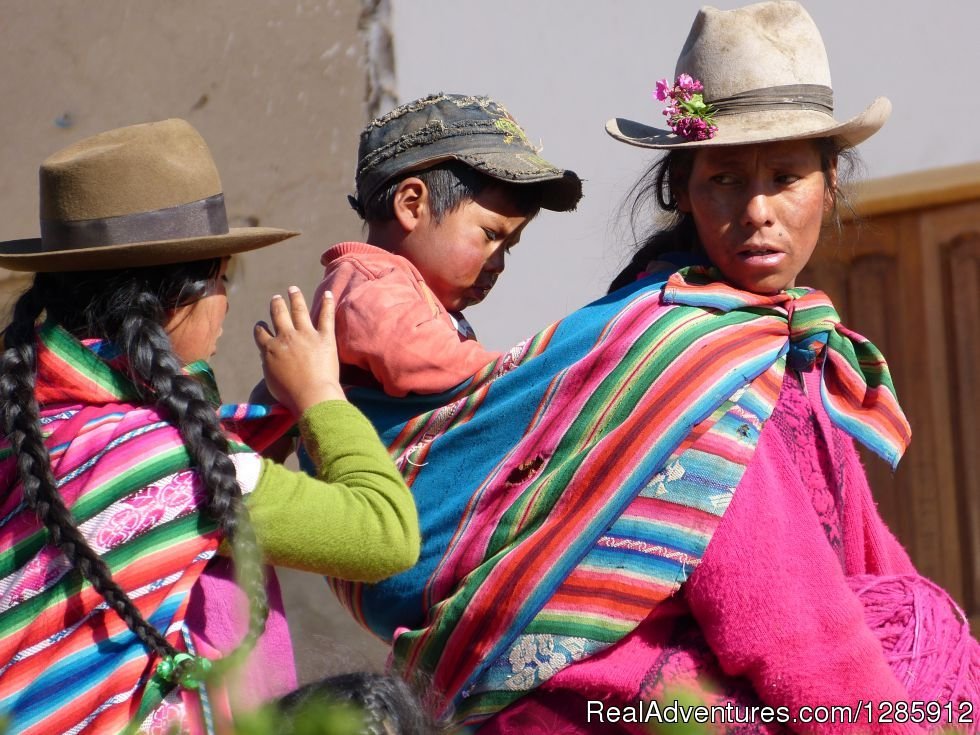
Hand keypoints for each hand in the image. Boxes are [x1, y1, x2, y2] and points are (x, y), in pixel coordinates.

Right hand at [253, 287, 345, 415]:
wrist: (312, 395)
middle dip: (276, 304)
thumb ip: (269, 365)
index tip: (261, 324)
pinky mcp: (325, 337)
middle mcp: (286, 337)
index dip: (260, 327)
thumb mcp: (271, 380)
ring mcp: (306, 335)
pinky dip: (328, 303)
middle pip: (278, 315)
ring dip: (295, 298)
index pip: (261, 333)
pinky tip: (328, 293)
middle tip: (276, 298)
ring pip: (298, 310)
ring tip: (293, 289)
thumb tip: (268, 358)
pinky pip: (326, 316)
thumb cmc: (291, 394)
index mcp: (270, 349)